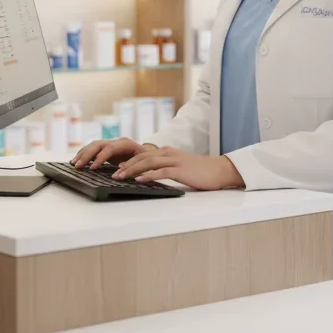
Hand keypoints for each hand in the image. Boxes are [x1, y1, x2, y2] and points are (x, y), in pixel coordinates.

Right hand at [71, 138, 154, 169]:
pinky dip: (84, 154)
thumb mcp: (144, 163)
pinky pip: (93, 149)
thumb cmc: (149, 160)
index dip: (100, 157)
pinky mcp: (107, 149)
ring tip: (74, 164)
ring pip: (93, 145)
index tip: (92, 168)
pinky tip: (77, 160)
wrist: (151, 155)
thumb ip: (133, 166)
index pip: (109, 148)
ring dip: (83, 154)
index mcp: (126, 143)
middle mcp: (117, 142)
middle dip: (87, 155)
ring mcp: (111, 144)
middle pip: (98, 144)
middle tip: (78, 166)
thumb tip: (119, 172)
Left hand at [112, 147, 243, 190]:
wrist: (219, 170)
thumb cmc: (201, 171)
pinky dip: (148, 175)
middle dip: (125, 165)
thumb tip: (155, 169)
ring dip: (132, 169)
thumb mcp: (181, 164)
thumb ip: (168, 164)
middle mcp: (169, 153)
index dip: (128, 161)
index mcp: (167, 152)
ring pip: (148, 162)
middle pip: (142, 157)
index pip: (143, 154)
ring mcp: (175, 160)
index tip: (117, 169)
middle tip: (113, 174)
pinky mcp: (181, 170)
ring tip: (120, 177)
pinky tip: (139, 180)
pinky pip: (161, 171)